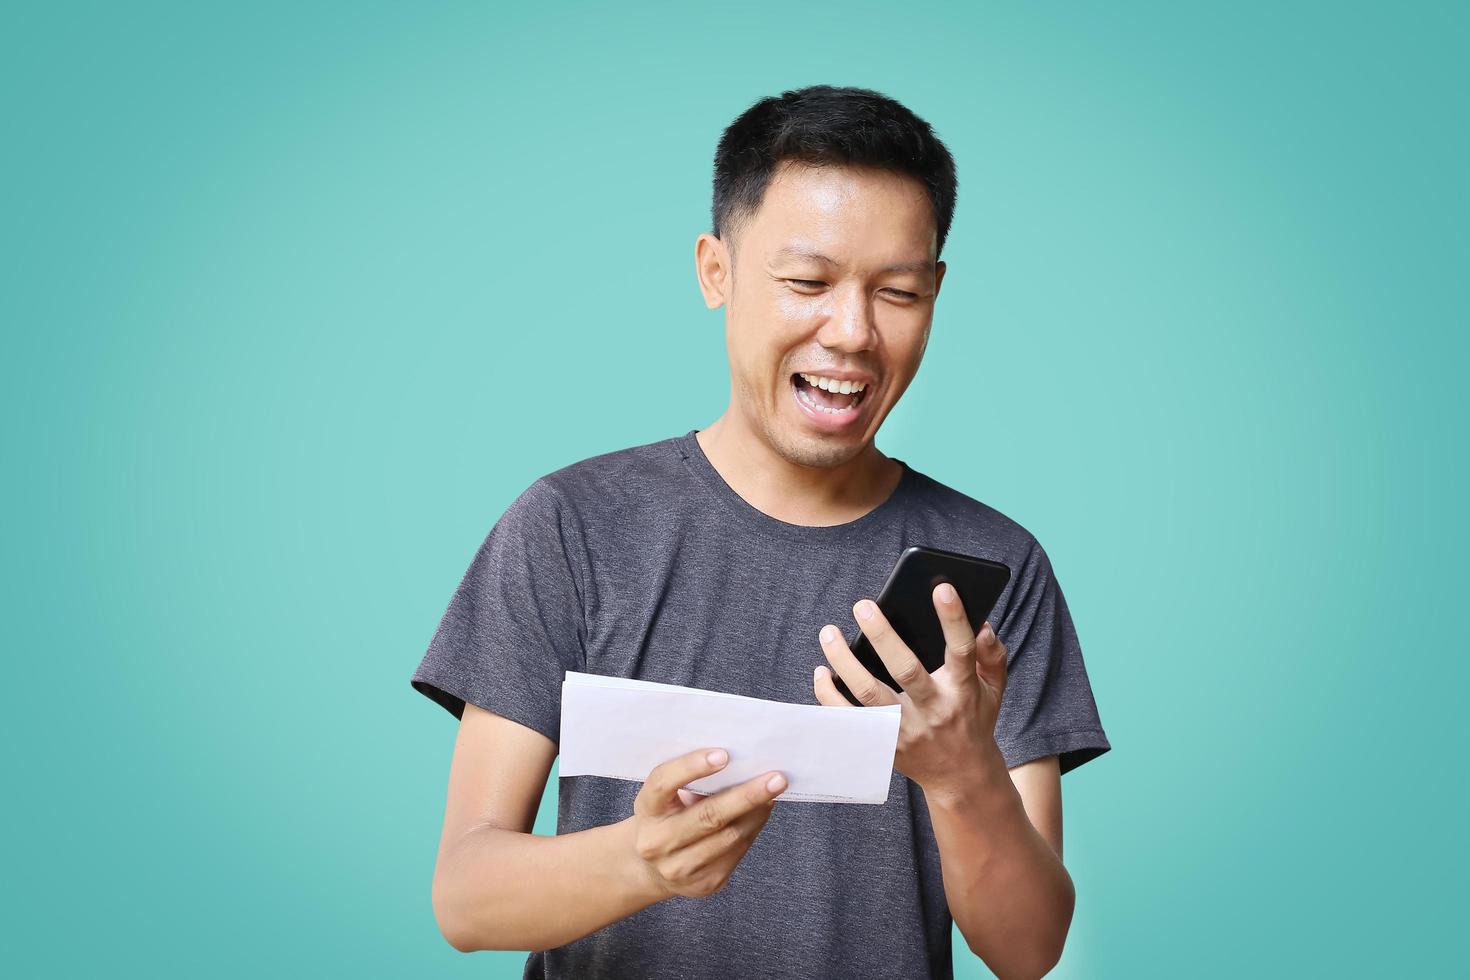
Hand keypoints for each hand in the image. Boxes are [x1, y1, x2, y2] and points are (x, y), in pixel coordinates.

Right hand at [628, 747, 786, 899]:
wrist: (651, 869)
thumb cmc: (666, 818)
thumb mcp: (666, 797)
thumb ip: (691, 782)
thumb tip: (742, 767)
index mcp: (647, 810)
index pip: (663, 784)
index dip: (691, 767)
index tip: (723, 755)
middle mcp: (657, 842)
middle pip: (708, 816)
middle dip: (747, 796)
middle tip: (776, 779)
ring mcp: (680, 868)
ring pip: (730, 836)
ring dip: (757, 812)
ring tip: (774, 791)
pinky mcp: (704, 884)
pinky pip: (738, 852)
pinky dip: (754, 828)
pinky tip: (762, 811)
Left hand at [812, 585, 1008, 795]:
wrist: (962, 776)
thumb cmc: (974, 719)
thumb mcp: (994, 689)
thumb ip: (992, 655)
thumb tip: (982, 624)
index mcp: (962, 689)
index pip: (961, 649)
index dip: (954, 619)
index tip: (941, 588)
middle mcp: (933, 709)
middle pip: (905, 670)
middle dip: (882, 635)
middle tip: (861, 605)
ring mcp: (906, 729)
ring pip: (868, 694)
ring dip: (844, 662)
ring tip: (829, 632)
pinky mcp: (884, 744)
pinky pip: (850, 719)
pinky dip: (829, 697)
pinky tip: (820, 673)